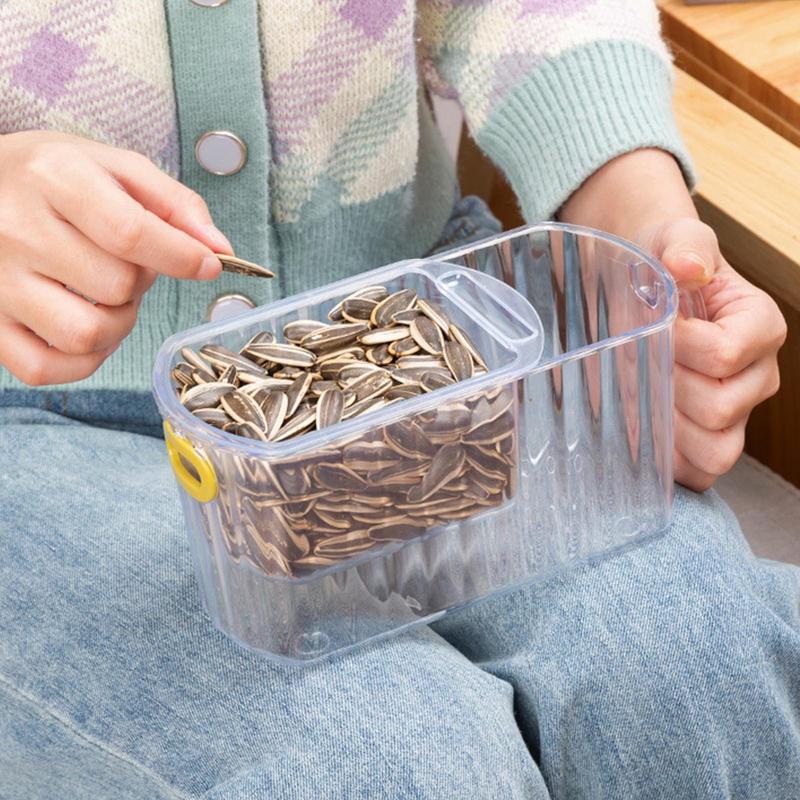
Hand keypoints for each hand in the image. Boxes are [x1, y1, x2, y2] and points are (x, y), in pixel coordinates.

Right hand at [0, 131, 231, 385]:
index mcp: (53, 178)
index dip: (182, 257)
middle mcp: (15, 229)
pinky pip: (44, 367)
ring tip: (106, 297)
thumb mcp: (116, 168)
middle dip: (141, 283)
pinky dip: (82, 359)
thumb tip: (219, 249)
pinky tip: (86, 325)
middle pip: (115, 287)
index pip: (130, 233)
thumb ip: (175, 204)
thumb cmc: (54, 180)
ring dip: (116, 325)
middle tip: (128, 265)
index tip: (207, 264)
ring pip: (84, 334)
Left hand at [559, 149, 786, 489]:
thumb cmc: (665, 265)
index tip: (656, 325)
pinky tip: (644, 430)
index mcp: (759, 327)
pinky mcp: (709, 438)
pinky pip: (700, 473)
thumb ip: (684, 247)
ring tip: (643, 394)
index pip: (724, 356)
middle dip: (668, 387)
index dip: (678, 346)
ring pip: (716, 452)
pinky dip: (671, 462)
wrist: (647, 288)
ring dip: (669, 430)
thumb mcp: (674, 240)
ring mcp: (736, 413)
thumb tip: (686, 267)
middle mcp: (757, 375)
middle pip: (719, 409)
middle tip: (643, 361)